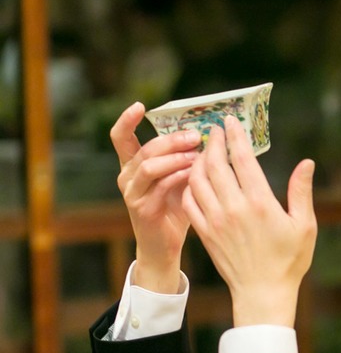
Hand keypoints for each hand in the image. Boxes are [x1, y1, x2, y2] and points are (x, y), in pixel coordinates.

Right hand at [111, 102, 199, 292]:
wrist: (165, 247)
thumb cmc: (175, 209)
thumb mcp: (180, 179)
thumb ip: (185, 159)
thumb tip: (206, 134)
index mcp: (133, 166)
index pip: (121, 137)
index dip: (127, 120)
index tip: (139, 105)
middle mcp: (127, 177)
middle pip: (144, 149)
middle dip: (171, 140)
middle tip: (196, 135)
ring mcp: (132, 194)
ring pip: (149, 165)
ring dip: (175, 157)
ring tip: (198, 154)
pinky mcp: (142, 209)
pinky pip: (159, 186)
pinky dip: (178, 176)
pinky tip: (194, 173)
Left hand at [182, 116, 316, 327]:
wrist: (262, 293)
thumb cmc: (289, 261)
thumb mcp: (304, 225)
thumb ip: (301, 191)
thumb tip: (306, 163)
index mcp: (260, 202)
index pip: (241, 159)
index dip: (234, 136)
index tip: (229, 121)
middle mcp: (234, 208)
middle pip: (215, 164)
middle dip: (213, 142)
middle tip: (214, 130)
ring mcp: (216, 220)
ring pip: (197, 179)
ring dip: (198, 161)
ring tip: (205, 152)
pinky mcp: (205, 232)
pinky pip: (189, 201)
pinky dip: (189, 184)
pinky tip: (195, 178)